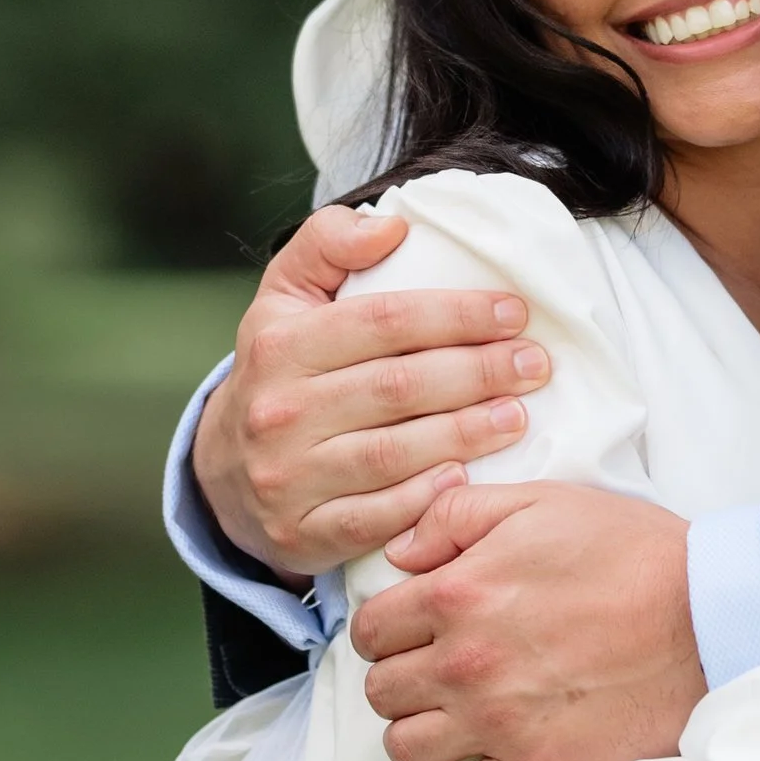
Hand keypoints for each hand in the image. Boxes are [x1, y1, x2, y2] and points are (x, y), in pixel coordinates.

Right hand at [191, 206, 552, 576]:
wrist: (225, 472)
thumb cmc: (280, 370)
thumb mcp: (285, 294)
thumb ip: (328, 243)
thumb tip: (392, 226)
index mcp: (279, 346)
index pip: (384, 321)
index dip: (456, 314)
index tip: (514, 312)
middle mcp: (279, 412)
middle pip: (398, 387)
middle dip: (478, 372)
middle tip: (534, 366)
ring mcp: (288, 478)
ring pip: (392, 454)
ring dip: (465, 434)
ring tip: (517, 415)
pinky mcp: (301, 534)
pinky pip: (374, 519)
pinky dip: (423, 500)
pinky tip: (466, 478)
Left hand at [356, 481, 702, 760]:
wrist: (710, 617)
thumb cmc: (633, 553)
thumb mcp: (542, 502)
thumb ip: (456, 516)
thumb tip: (399, 554)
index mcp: (459, 595)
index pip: (371, 628)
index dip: (385, 626)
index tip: (409, 627)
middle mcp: (465, 665)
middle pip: (381, 690)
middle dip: (398, 675)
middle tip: (431, 667)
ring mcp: (497, 725)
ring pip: (404, 746)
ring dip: (415, 730)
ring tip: (445, 715)